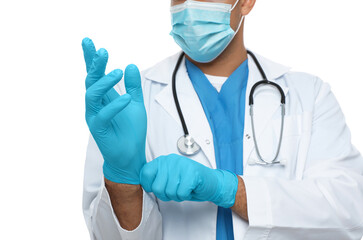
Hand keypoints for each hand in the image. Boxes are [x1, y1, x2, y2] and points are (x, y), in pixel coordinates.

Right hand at [82, 37, 146, 183]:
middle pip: (90, 80)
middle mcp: (96, 105)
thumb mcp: (136, 104)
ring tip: (117, 73)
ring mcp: (95, 116)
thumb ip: (133, 87)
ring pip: (92, 95)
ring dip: (104, 82)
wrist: (130, 155)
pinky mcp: (99, 129)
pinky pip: (104, 114)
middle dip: (94, 64)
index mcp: (104, 97)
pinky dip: (115, 105)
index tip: (89, 42)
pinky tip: (127, 98)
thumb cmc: (131, 131)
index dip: (91, 59)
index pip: (96, 75)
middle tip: (102, 51)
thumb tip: (130, 66)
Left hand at [140, 154, 237, 207]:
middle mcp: (171, 160)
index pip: (145, 174)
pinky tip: (190, 188)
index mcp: (163, 160)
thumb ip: (156, 178)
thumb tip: (143, 185)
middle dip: (166, 195)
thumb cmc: (189, 182)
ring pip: (169, 191)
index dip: (150, 186)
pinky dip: (185, 195)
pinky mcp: (191, 173)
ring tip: (184, 188)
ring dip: (177, 195)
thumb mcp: (169, 177)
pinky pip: (181, 193)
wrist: (212, 182)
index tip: (159, 187)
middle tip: (176, 190)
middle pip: (157, 187)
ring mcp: (181, 165)